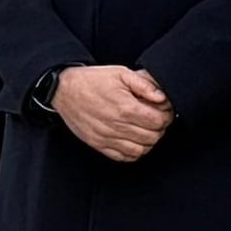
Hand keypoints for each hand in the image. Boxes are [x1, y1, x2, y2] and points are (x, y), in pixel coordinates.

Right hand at [49, 62, 172, 163]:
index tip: (164, 110)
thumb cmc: (92, 80)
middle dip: (159, 128)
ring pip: (140, 150)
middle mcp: (116, 125)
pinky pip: (123, 157)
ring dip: (148, 141)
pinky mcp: (98, 144)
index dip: (166, 116)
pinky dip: (133, 152)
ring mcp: (106, 137)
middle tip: (157, 119)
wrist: (64, 90)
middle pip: (152, 137)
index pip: (158, 121)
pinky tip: (134, 140)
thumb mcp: (121, 73)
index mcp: (125, 107)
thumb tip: (161, 97)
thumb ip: (144, 84)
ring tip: (147, 130)